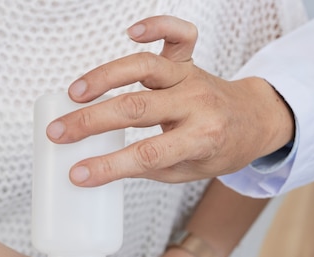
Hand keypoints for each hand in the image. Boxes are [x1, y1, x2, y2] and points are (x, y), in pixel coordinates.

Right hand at [46, 15, 294, 186]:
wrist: (254, 121)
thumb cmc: (219, 149)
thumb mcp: (188, 171)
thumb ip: (150, 165)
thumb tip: (103, 163)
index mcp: (201, 139)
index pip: (148, 155)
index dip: (109, 166)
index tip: (78, 174)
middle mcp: (197, 103)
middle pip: (137, 109)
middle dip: (91, 122)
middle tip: (59, 133)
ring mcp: (192, 77)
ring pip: (145, 67)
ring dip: (106, 77)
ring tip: (76, 92)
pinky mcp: (189, 60)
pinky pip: (177, 34)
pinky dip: (157, 26)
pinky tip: (132, 32)